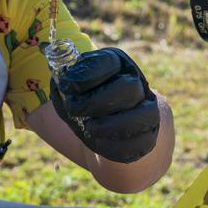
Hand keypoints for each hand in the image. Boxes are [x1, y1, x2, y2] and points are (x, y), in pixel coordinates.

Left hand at [49, 47, 159, 163]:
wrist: (110, 125)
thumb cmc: (86, 102)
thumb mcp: (74, 88)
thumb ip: (65, 84)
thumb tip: (58, 81)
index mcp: (118, 64)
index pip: (109, 62)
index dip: (86, 74)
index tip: (66, 86)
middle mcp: (137, 84)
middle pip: (128, 88)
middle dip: (97, 101)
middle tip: (74, 109)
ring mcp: (148, 110)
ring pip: (143, 115)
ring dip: (112, 125)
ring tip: (89, 129)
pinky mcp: (149, 136)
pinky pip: (141, 143)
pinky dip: (117, 146)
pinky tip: (98, 143)